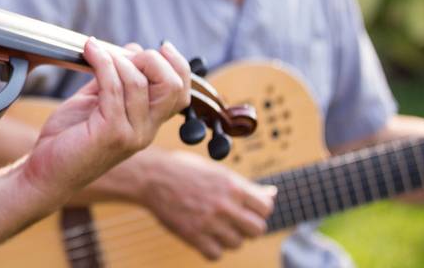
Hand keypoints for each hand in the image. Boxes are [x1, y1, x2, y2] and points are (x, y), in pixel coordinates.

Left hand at [22, 39, 190, 204]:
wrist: (46, 172)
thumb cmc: (69, 136)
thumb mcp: (97, 101)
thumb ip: (115, 79)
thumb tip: (132, 49)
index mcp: (148, 122)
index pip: (181, 91)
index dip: (176, 63)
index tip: (156, 47)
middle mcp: (146, 130)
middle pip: (172, 85)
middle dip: (150, 58)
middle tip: (121, 53)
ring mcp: (131, 134)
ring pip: (139, 82)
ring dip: (116, 58)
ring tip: (94, 50)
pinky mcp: (111, 134)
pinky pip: (113, 88)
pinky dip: (102, 62)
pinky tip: (89, 51)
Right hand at [139, 150, 275, 259]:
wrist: (151, 176)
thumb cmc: (185, 170)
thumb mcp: (217, 172)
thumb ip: (245, 187)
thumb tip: (272, 194)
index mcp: (232, 186)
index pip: (266, 208)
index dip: (258, 210)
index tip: (246, 209)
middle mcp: (224, 205)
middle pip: (257, 230)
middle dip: (248, 227)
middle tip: (234, 221)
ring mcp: (209, 222)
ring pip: (237, 243)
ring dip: (229, 237)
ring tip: (215, 226)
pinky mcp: (193, 235)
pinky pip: (216, 254)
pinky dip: (212, 248)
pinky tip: (204, 235)